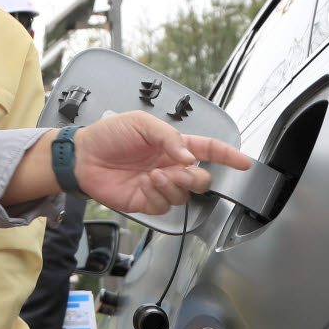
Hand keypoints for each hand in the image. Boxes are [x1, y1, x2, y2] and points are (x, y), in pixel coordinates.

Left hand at [74, 111, 251, 213]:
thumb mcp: (140, 123)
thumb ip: (168, 137)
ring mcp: (159, 185)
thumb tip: (189, 156)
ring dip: (174, 185)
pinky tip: (146, 185)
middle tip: (179, 170)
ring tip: (153, 175)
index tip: (244, 162)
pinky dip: (159, 196)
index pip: (208, 149)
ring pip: (184, 194)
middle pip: (201, 178)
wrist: (83, 156)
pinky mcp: (146, 201)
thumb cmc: (109, 134)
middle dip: (196, 177)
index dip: (228, 155)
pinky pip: (165, 206)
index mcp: (172, 144)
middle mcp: (169, 166)